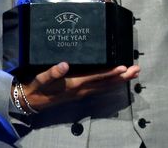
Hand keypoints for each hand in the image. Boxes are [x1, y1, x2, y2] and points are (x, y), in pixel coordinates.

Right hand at [15, 62, 139, 111]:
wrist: (30, 102)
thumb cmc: (36, 88)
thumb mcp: (41, 79)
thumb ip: (52, 72)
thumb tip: (64, 65)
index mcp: (74, 83)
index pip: (97, 77)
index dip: (110, 73)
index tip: (123, 67)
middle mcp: (81, 90)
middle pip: (106, 83)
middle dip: (122, 77)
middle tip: (137, 70)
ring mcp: (81, 93)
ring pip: (105, 87)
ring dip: (119, 81)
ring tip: (133, 74)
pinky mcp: (80, 93)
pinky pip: (100, 89)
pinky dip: (110, 84)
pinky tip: (116, 81)